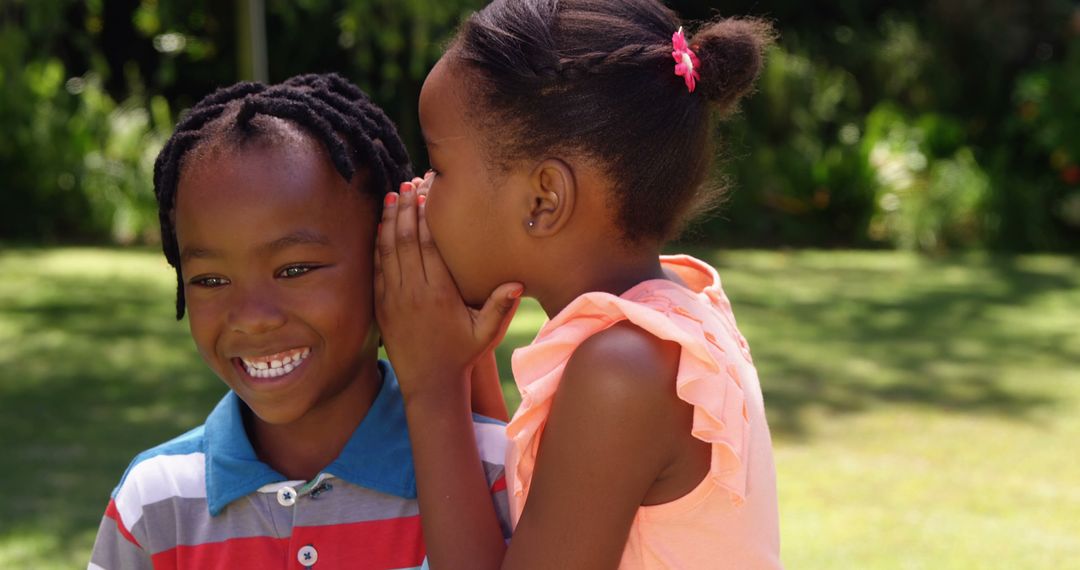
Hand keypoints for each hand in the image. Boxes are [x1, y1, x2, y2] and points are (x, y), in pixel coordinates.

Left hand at [374, 179, 521, 404]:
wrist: (429, 384)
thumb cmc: (462, 354)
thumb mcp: (486, 333)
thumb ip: (500, 307)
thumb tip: (517, 283)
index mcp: (438, 293)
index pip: (427, 245)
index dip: (423, 216)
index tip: (424, 193)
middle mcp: (413, 292)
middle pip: (404, 240)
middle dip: (403, 209)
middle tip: (406, 184)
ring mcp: (393, 298)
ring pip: (386, 251)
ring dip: (387, 221)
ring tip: (390, 196)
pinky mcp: (381, 306)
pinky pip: (377, 268)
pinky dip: (377, 245)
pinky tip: (380, 227)